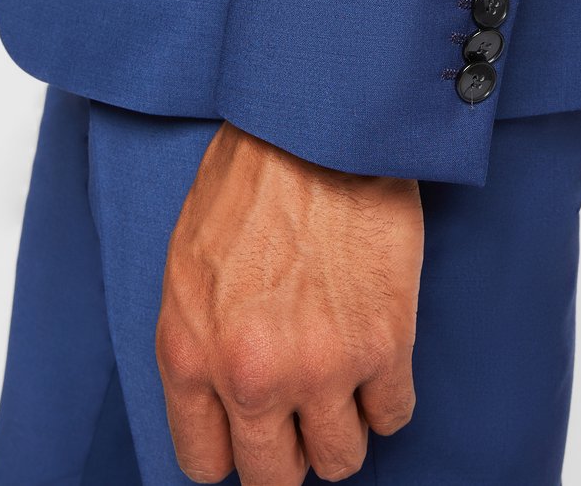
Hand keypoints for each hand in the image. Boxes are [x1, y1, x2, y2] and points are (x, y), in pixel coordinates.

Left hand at [156, 121, 423, 484]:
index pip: (206, 462)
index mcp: (189, 354)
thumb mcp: (187, 266)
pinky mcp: (383, 345)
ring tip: (342, 384)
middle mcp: (250, 376)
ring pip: (340, 459)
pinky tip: (377, 358)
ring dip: (342, 428)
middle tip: (301, 413)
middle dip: (288, 451)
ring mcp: (321, 367)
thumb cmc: (248, 181)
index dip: (234, 449)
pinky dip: (386, 396)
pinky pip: (393, 416)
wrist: (314, 129)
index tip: (253, 431)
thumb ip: (198, 343)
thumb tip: (220, 401)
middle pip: (275, 477)